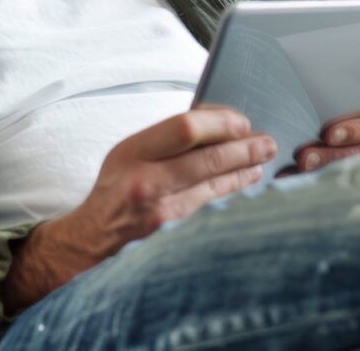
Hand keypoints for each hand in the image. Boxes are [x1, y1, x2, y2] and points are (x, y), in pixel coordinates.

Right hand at [1, 107, 273, 312]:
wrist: (93, 238)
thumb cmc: (116, 187)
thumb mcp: (130, 152)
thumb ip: (167, 138)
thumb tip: (216, 122)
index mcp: (133, 151)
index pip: (186, 128)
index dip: (221, 122)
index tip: (241, 121)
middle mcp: (146, 180)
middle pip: (209, 157)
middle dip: (245, 147)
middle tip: (266, 142)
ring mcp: (161, 210)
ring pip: (216, 184)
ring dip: (245, 168)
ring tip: (263, 158)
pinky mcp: (173, 233)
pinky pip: (212, 205)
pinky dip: (233, 189)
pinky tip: (248, 180)